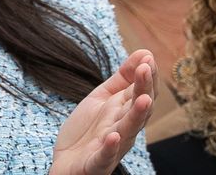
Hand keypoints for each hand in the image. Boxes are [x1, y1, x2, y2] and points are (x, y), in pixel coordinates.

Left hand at [48, 50, 155, 174]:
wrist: (67, 164)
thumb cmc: (89, 131)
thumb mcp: (103, 98)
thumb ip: (122, 78)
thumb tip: (145, 52)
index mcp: (125, 113)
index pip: (142, 92)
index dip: (146, 76)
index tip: (148, 57)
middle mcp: (124, 129)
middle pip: (138, 108)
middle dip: (143, 88)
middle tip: (145, 69)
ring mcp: (113, 147)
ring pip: (128, 131)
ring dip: (137, 115)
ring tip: (143, 99)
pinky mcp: (97, 163)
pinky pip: (105, 155)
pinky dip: (110, 147)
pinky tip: (113, 136)